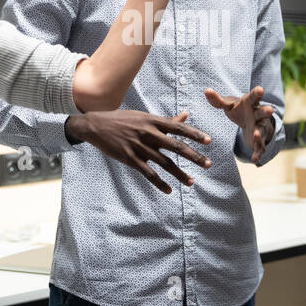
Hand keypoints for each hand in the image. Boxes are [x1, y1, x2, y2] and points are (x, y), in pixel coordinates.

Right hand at [67, 109, 211, 194]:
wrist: (96, 126)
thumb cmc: (123, 120)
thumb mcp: (144, 116)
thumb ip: (166, 120)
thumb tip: (186, 115)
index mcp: (153, 121)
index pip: (178, 128)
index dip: (194, 134)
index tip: (209, 141)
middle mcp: (148, 133)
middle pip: (176, 146)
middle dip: (194, 156)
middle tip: (208, 164)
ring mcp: (139, 147)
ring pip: (164, 163)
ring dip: (179, 174)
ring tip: (191, 182)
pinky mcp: (130, 159)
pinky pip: (148, 174)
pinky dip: (159, 183)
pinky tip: (169, 190)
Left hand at [205, 86, 273, 162]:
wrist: (251, 121)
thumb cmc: (240, 110)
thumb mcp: (229, 105)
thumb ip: (218, 100)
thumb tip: (206, 90)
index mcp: (251, 104)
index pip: (254, 97)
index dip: (257, 93)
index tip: (260, 89)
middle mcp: (258, 115)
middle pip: (263, 113)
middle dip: (266, 111)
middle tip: (270, 109)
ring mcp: (260, 128)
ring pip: (261, 131)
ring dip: (259, 133)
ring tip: (256, 135)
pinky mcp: (259, 141)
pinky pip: (260, 148)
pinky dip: (258, 153)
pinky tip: (254, 160)